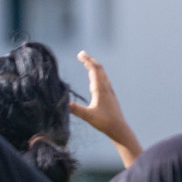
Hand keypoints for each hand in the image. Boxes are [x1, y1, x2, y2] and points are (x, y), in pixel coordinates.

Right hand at [69, 51, 142, 165]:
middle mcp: (106, 87)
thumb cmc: (104, 122)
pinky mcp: (110, 96)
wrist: (119, 128)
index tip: (80, 53)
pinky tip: (95, 80)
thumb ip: (75, 109)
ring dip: (94, 67)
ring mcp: (109, 91)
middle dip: (90, 60)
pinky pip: (103, 81)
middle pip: (99, 69)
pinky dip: (97, 75)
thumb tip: (62, 102)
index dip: (87, 60)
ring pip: (102, 74)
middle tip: (82, 54)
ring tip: (87, 63)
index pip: (94, 69)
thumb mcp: (88, 116)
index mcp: (100, 89)